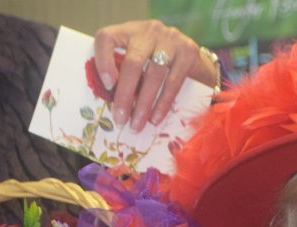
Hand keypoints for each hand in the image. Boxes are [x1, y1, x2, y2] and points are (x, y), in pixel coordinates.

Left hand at [93, 20, 218, 130]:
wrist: (193, 60)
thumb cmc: (156, 66)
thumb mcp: (136, 63)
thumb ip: (122, 75)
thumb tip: (111, 105)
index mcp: (129, 31)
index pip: (106, 38)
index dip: (102, 62)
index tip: (107, 86)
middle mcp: (149, 31)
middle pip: (133, 63)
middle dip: (125, 95)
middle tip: (120, 119)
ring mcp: (171, 39)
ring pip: (154, 74)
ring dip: (144, 104)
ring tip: (137, 125)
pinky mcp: (188, 52)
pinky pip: (173, 82)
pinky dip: (163, 103)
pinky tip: (155, 118)